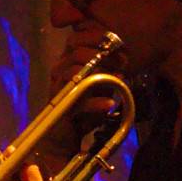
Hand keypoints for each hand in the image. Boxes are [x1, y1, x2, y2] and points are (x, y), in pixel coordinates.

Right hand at [42, 38, 127, 168]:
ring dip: (100, 74)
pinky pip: (79, 102)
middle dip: (103, 55)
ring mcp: (58, 89)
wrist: (63, 138)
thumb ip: (107, 79)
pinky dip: (95, 103)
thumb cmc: (82, 113)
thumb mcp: (98, 92)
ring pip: (75, 73)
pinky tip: (109, 104)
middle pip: (77, 53)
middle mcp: (59, 73)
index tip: (122, 50)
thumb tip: (123, 69)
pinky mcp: (60, 108)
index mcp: (66, 65)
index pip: (78, 43)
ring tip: (120, 78)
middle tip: (123, 62)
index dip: (100, 42)